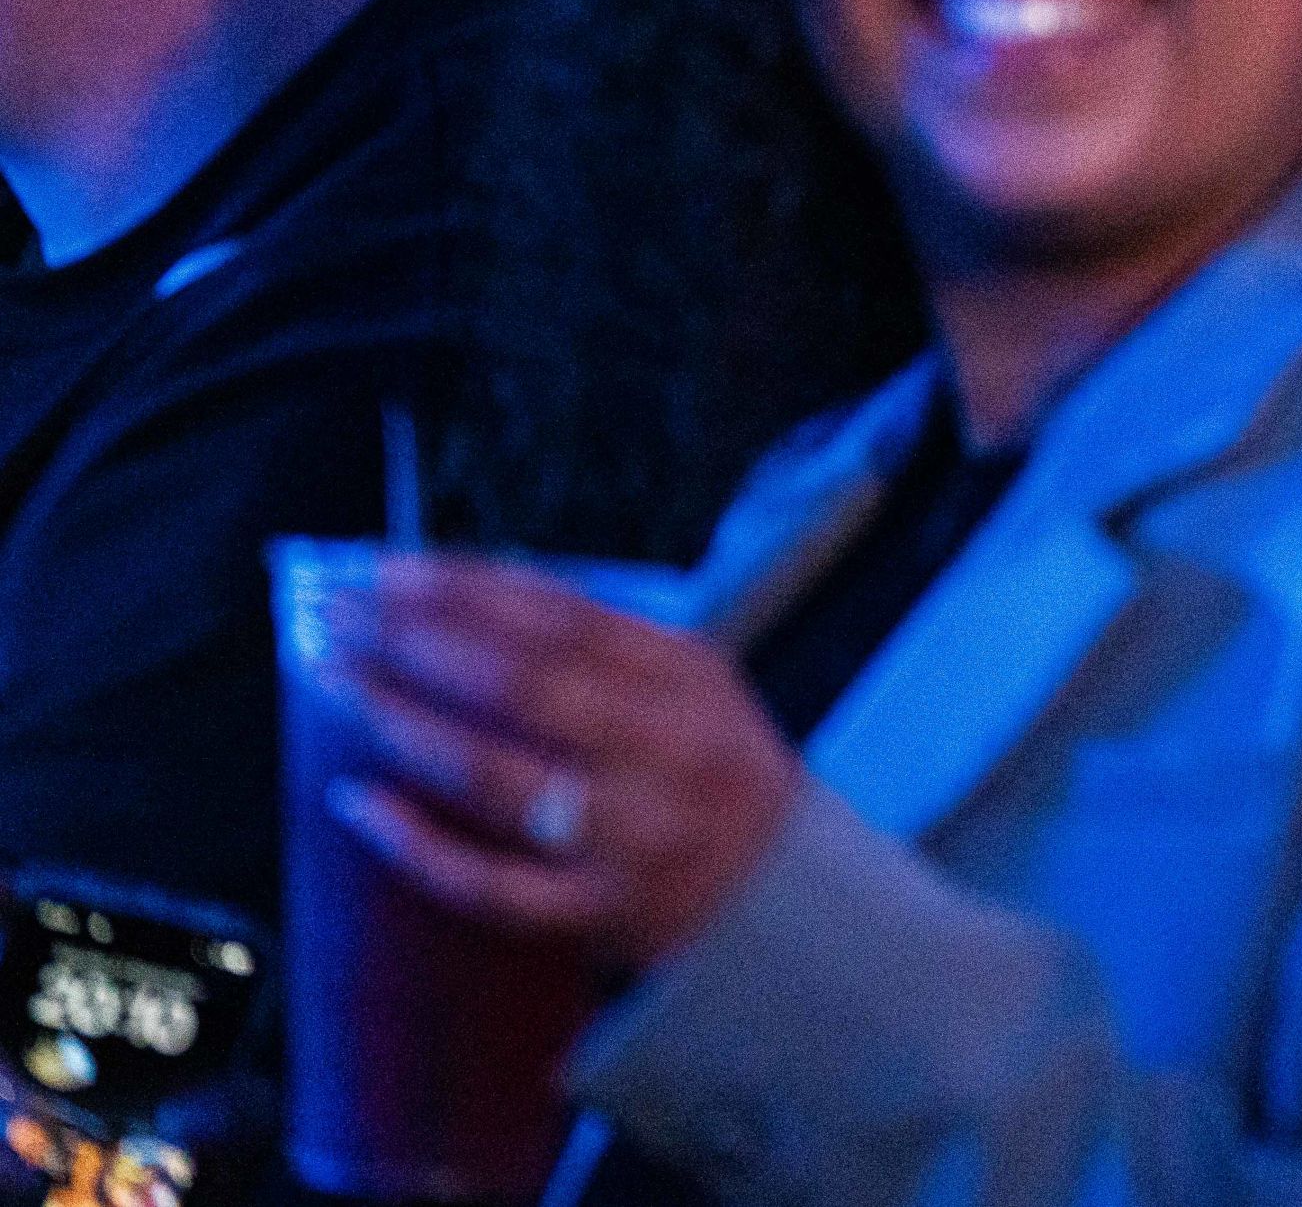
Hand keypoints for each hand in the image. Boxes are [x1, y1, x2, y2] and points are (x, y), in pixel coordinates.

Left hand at [323, 552, 800, 970]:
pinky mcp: (595, 914)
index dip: (465, 588)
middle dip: (418, 643)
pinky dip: (415, 842)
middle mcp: (665, 751)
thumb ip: (606, 644)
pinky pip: (489, 883)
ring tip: (339, 683)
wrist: (784, 896)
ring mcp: (631, 838)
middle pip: (524, 685)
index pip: (562, 616)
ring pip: (498, 777)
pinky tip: (358, 803)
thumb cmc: (717, 774)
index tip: (384, 568)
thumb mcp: (695, 686)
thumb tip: (469, 593)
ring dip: (404, 723)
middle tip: (336, 617)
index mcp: (690, 679)